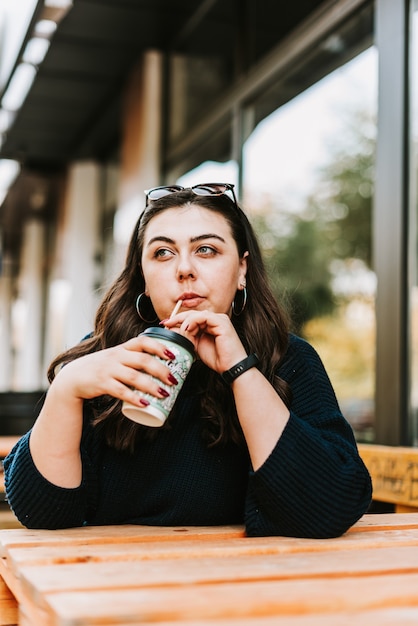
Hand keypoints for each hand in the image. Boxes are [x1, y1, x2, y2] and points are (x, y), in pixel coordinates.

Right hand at [52, 335, 178, 405]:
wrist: (72, 378)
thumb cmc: (100, 368)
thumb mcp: (115, 358)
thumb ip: (132, 358)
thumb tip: (160, 366)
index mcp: (122, 349)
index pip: (143, 342)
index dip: (159, 347)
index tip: (173, 355)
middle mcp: (116, 356)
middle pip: (143, 360)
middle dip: (161, 370)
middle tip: (174, 380)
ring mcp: (108, 370)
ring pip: (134, 376)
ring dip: (152, 386)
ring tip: (165, 394)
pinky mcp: (102, 384)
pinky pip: (121, 391)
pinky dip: (134, 398)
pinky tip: (145, 404)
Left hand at [163, 310, 246, 373]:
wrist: (231, 368)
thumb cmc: (217, 358)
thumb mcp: (196, 346)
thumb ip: (187, 337)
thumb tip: (172, 330)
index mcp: (210, 324)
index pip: (191, 317)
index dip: (177, 319)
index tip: (165, 324)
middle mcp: (215, 319)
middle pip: (192, 313)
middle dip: (177, 318)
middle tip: (166, 323)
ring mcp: (220, 319)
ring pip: (197, 314)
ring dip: (185, 321)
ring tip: (179, 331)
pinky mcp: (222, 322)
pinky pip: (204, 317)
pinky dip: (193, 321)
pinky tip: (187, 329)